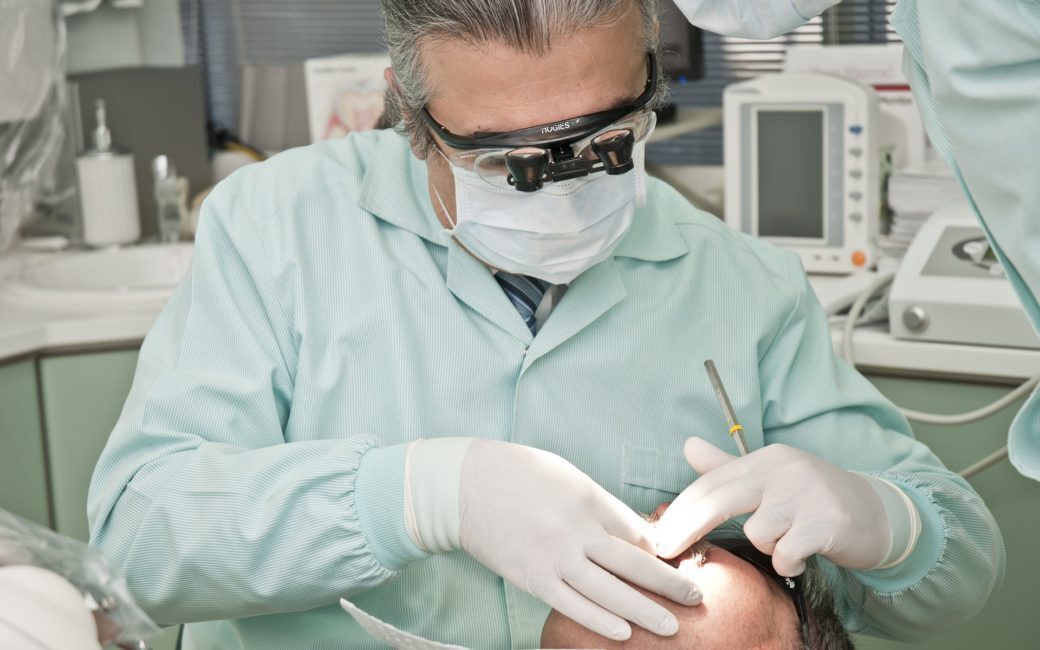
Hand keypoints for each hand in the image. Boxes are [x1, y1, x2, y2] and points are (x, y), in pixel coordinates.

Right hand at [458, 440, 701, 640]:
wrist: (463, 486)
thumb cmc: (517, 473)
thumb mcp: (567, 475)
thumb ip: (601, 504)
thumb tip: (634, 534)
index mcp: (588, 497)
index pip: (635, 531)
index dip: (661, 551)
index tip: (678, 564)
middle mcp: (576, 529)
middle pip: (632, 563)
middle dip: (668, 583)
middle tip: (696, 597)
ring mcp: (553, 556)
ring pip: (608, 591)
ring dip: (643, 611)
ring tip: (671, 627)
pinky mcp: (531, 577)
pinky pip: (571, 604)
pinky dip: (599, 620)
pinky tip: (623, 632)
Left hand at [654, 438, 892, 575]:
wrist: (875, 514)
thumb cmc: (812, 499)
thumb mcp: (770, 479)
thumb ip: (727, 467)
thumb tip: (687, 445)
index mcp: (766, 459)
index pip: (712, 483)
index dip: (680, 510)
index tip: (657, 536)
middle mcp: (785, 470)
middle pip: (721, 501)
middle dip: (687, 528)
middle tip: (665, 552)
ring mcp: (807, 494)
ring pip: (758, 534)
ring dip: (769, 547)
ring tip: (789, 541)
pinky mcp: (827, 521)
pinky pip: (786, 553)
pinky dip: (790, 562)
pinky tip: (803, 555)